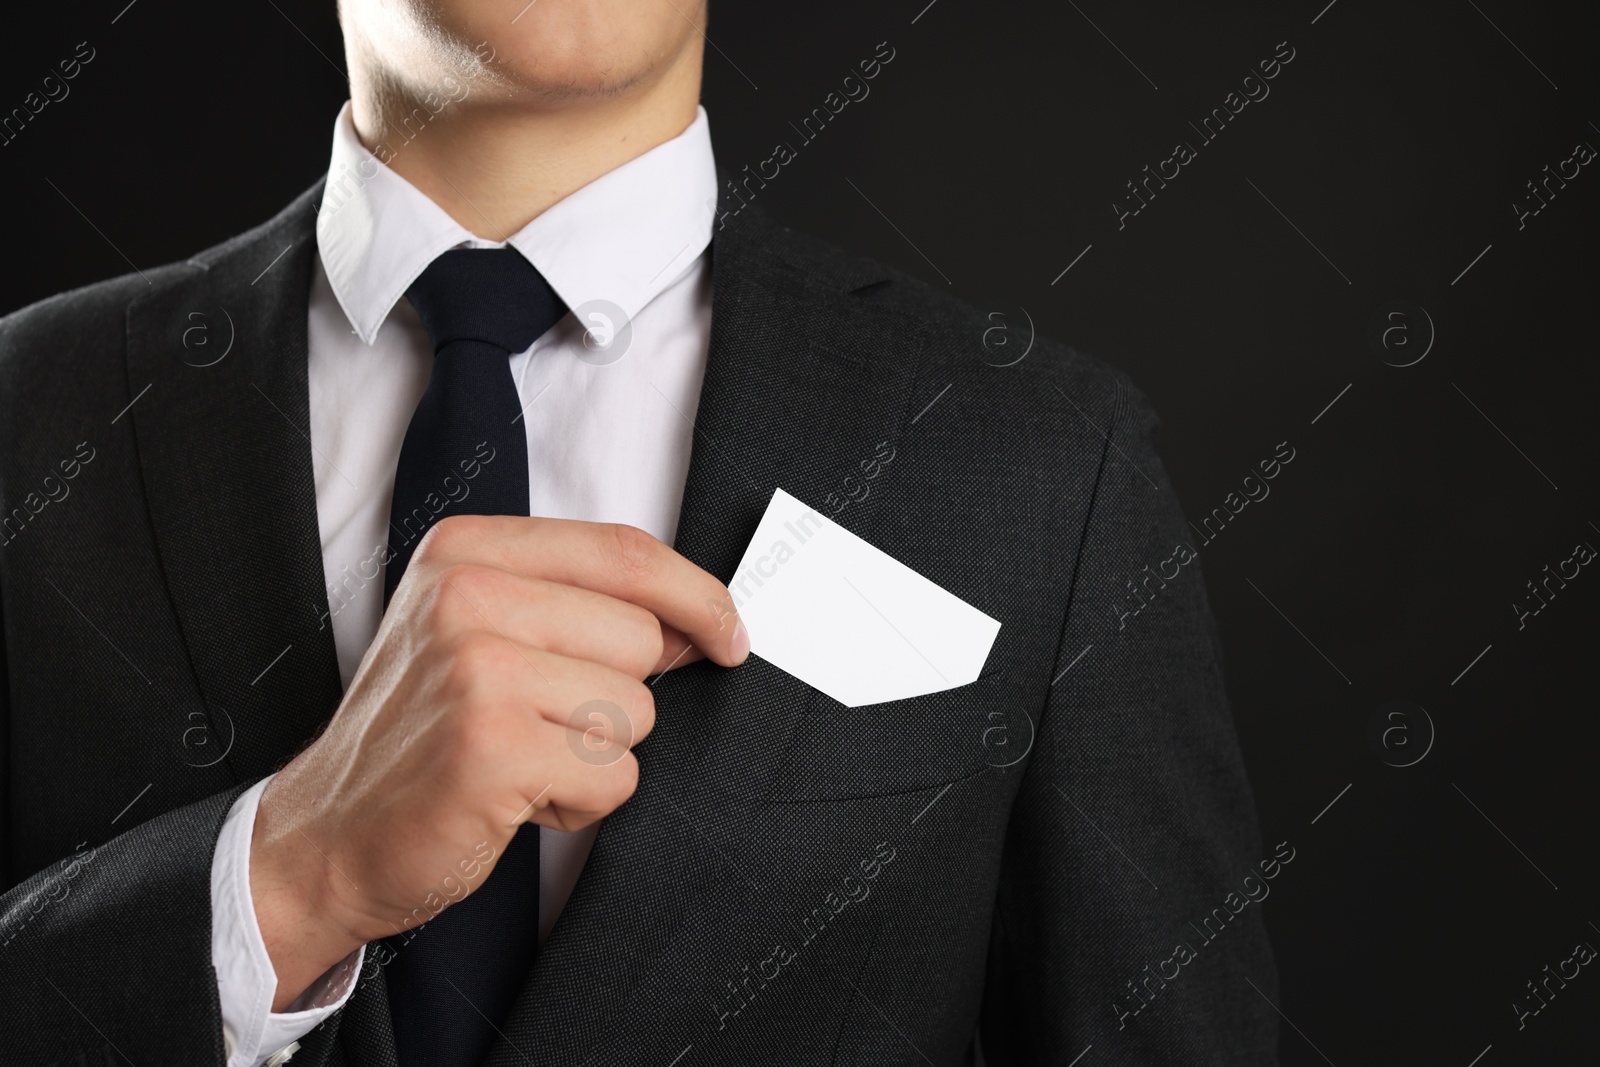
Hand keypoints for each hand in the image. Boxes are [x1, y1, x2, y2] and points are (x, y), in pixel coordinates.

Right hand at [248, 516, 747, 1009]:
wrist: (327, 835)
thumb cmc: (421, 736)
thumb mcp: (480, 634)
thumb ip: (577, 606)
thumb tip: (699, 622)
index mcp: (467, 550)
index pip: (624, 551)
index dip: (697, 595)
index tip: (731, 634)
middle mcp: (467, 596)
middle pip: (641, 637)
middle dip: (616, 698)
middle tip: (540, 724)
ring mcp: (476, 668)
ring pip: (634, 710)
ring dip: (595, 755)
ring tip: (521, 760)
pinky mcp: (493, 746)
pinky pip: (614, 774)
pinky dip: (580, 802)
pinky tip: (515, 797)